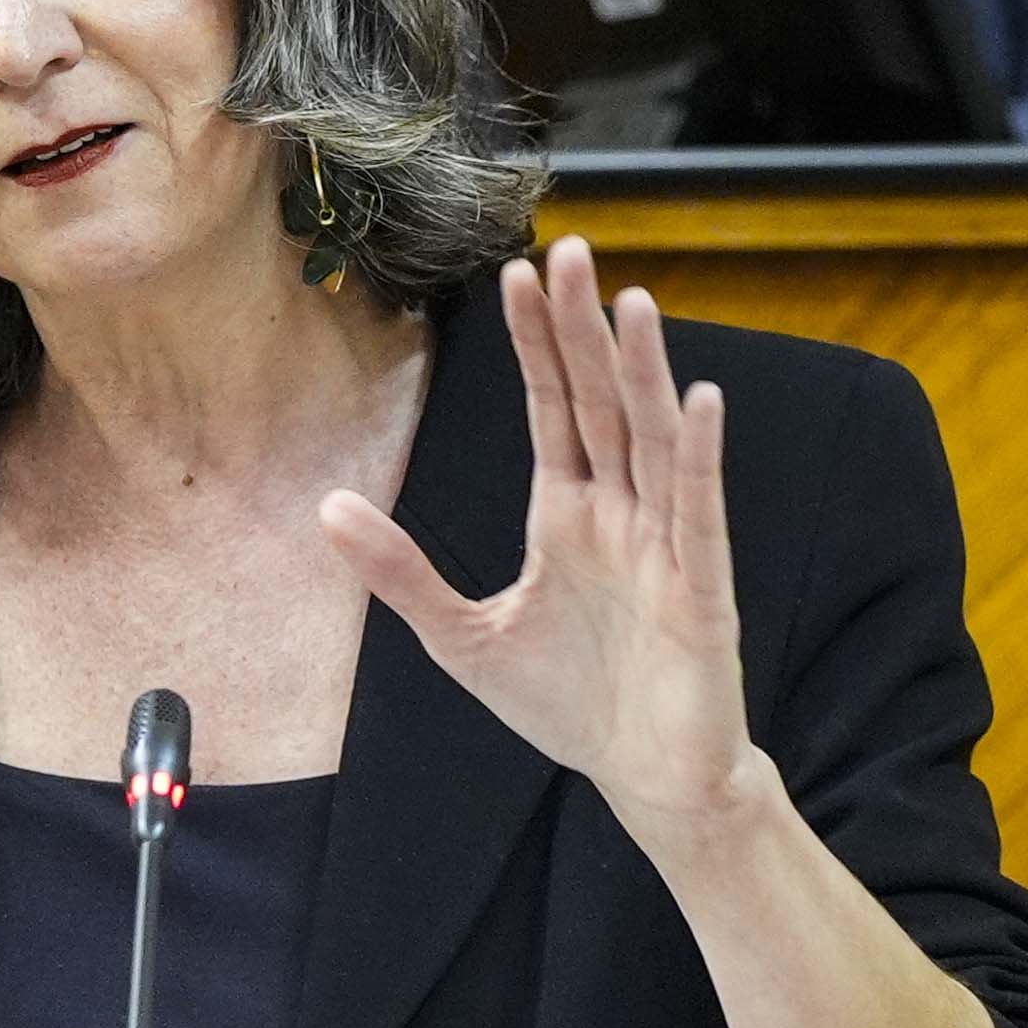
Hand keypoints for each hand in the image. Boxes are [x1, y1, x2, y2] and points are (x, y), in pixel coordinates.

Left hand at [318, 235, 762, 853]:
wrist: (644, 777)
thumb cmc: (568, 704)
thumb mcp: (460, 636)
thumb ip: (400, 572)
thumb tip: (327, 510)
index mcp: (568, 515)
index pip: (554, 408)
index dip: (538, 343)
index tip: (518, 275)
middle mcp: (620, 513)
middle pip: (601, 402)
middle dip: (584, 330)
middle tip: (572, 250)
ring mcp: (664, 544)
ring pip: (652, 438)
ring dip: (643, 371)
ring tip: (631, 301)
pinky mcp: (700, 587)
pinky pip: (699, 510)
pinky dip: (697, 455)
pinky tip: (697, 399)